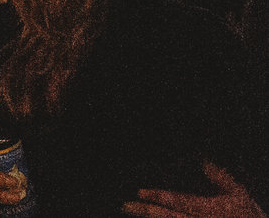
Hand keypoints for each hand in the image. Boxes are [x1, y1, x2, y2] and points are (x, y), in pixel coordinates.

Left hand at [126, 165, 266, 217]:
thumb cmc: (245, 213)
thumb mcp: (237, 193)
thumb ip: (220, 177)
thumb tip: (203, 159)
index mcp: (211, 210)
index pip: (180, 202)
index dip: (159, 196)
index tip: (140, 192)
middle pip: (169, 217)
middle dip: (146, 211)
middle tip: (125, 205)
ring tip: (130, 211)